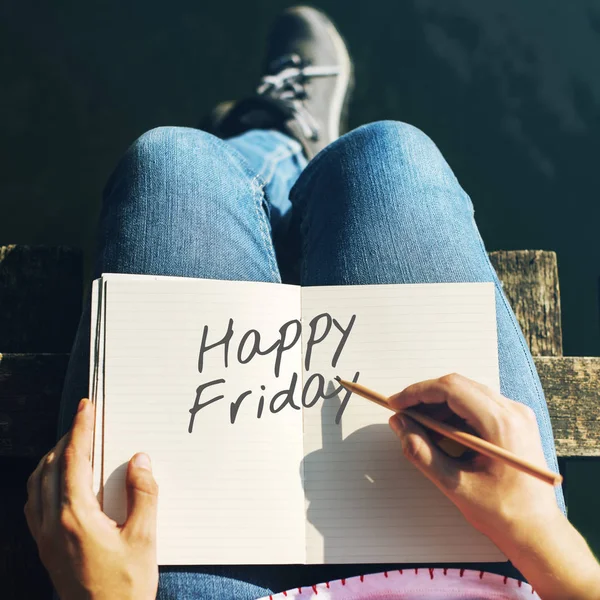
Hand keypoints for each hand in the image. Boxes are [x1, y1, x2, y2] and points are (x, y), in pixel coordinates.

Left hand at [24, 398, 158, 599]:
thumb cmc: (125, 587)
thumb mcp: (144, 539)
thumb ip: (144, 495)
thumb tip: (140, 460)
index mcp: (75, 517)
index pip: (73, 461)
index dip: (81, 429)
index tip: (86, 407)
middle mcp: (52, 523)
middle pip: (51, 467)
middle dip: (67, 438)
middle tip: (85, 420)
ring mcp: (43, 537)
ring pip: (37, 484)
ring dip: (52, 458)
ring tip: (72, 444)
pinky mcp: (44, 548)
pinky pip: (34, 503)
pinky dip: (43, 481)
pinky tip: (57, 482)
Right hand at [387, 373, 561, 547]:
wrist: (538, 531)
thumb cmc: (502, 513)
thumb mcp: (453, 484)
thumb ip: (421, 451)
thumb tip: (399, 424)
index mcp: (501, 424)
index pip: (451, 389)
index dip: (418, 392)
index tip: (396, 403)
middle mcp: (513, 412)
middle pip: (459, 386)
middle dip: (426, 397)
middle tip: (403, 414)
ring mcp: (517, 415)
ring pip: (467, 393)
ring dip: (439, 406)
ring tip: (419, 427)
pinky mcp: (515, 422)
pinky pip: (479, 405)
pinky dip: (455, 414)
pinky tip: (440, 433)